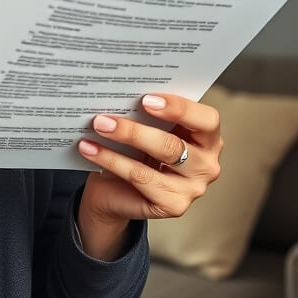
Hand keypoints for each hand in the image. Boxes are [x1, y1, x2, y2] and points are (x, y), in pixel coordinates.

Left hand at [74, 93, 222, 258]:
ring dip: (123, 140)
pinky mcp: (174, 206)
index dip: (179, 108)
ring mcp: (193, 188)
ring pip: (159, 159)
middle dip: (136, 129)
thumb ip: (145, 112)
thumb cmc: (135, 151)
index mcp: (206, 137)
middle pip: (175, 144)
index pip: (207, 119)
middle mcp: (207, 164)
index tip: (146, 99)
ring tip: (97, 127)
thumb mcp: (145, 127)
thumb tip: (123, 92)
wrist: (116, 190)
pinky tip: (90, 149)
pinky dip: (111, 160)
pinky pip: (140, 178)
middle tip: (104, 118)